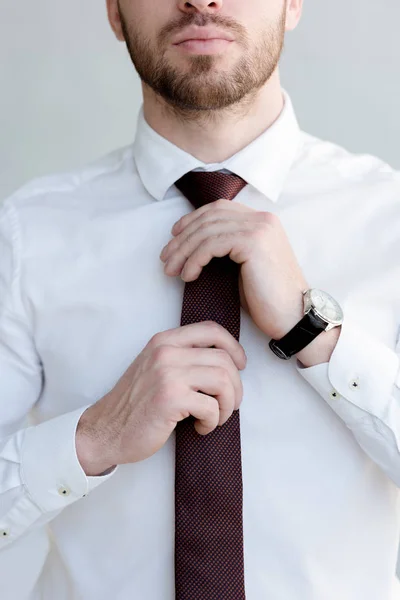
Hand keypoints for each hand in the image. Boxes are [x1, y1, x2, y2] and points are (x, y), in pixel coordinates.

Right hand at [76, 322, 246, 474]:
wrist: (106, 430)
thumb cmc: (136, 404)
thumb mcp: (156, 367)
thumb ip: (183, 357)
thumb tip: (227, 362)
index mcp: (164, 341)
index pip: (212, 330)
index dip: (234, 347)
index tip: (240, 367)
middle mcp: (166, 352)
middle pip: (224, 360)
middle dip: (235, 387)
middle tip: (229, 405)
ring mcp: (167, 374)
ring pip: (223, 381)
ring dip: (228, 405)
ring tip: (215, 417)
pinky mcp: (170, 399)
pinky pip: (212, 407)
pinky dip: (213, 421)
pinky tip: (200, 427)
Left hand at [160, 200, 308, 339]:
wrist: (294, 317)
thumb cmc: (268, 299)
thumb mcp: (244, 266)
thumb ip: (226, 249)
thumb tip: (194, 246)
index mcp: (262, 220)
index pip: (219, 208)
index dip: (193, 220)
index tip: (174, 237)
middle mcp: (262, 218)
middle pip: (209, 217)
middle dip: (182, 237)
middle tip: (166, 258)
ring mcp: (259, 227)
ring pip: (206, 231)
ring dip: (183, 251)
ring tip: (171, 270)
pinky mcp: (253, 242)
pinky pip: (211, 245)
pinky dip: (194, 260)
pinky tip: (188, 276)